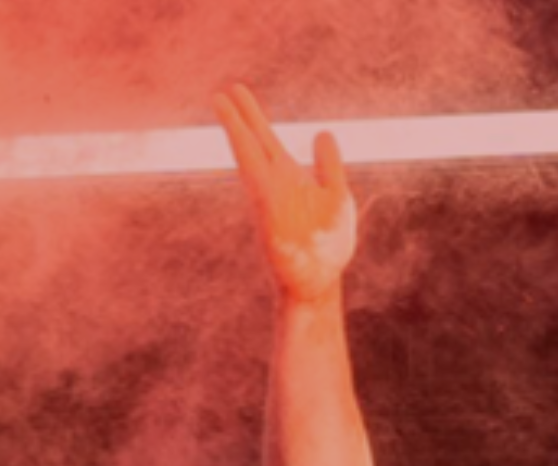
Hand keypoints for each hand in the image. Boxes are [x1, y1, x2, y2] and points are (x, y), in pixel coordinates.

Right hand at [220, 86, 360, 306]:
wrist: (318, 282)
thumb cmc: (325, 245)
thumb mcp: (336, 194)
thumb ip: (328, 165)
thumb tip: (322, 133)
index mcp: (287, 177)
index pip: (265, 140)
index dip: (251, 116)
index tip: (236, 92)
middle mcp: (274, 184)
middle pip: (253, 142)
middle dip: (240, 116)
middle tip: (224, 90)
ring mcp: (269, 199)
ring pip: (249, 156)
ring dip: (236, 129)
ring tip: (221, 103)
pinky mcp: (270, 216)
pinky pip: (258, 183)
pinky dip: (250, 160)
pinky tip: (242, 139)